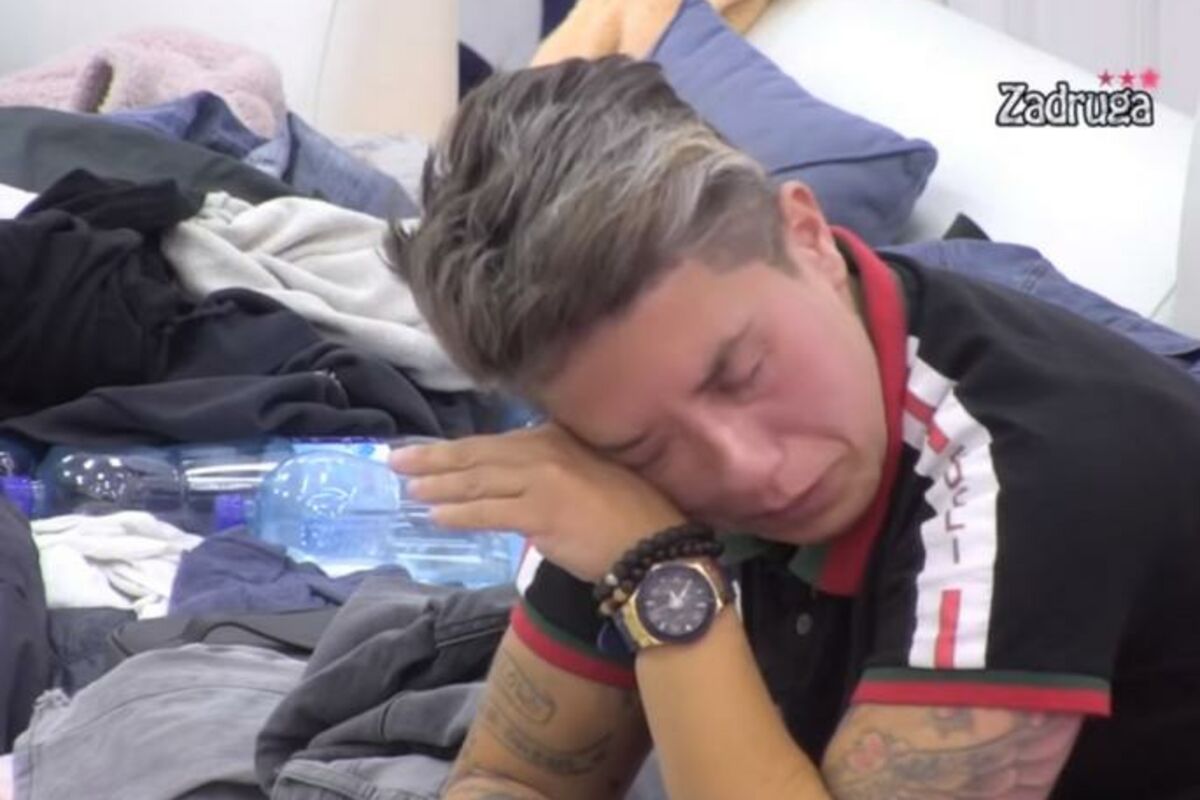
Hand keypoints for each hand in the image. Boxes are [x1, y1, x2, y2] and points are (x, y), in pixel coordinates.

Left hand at [389, 423, 684, 581]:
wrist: (655, 544)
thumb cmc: (627, 513)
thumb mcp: (587, 473)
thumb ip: (549, 468)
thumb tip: (509, 478)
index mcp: (555, 437)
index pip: (494, 443)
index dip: (457, 449)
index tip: (426, 452)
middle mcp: (545, 450)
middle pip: (478, 454)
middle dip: (433, 458)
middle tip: (395, 461)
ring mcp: (542, 479)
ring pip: (478, 481)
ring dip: (437, 485)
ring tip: (407, 488)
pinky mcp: (541, 511)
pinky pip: (490, 511)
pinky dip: (459, 513)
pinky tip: (434, 515)